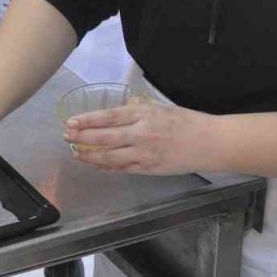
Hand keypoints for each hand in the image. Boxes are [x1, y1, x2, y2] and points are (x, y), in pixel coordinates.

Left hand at [65, 103, 217, 175]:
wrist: (210, 143)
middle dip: (82, 138)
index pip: (108, 117)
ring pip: (109, 157)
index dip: (87, 120)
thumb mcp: (161, 107)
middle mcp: (140, 134)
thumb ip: (139, 108)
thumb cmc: (187, 121)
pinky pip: (122, 169)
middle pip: (104, 137)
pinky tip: (96, 165)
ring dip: (90, 156)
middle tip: (66, 137)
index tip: (71, 122)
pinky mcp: (149, 169)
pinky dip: (107, 168)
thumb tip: (122, 108)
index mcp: (143, 115)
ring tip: (76, 153)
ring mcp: (144, 154)